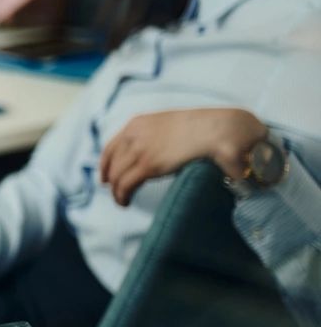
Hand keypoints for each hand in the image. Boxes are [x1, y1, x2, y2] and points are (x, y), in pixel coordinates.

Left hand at [99, 108, 268, 204]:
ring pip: (116, 175)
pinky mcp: (148, 164)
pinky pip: (125, 183)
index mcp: (139, 123)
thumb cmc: (205, 129)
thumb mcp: (173, 127)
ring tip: (122, 202)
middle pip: (111, 161)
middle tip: (115, 192)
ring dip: (117, 191)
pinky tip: (125, 203)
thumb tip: (163, 153)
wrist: (220, 128)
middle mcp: (134, 134)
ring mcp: (140, 148)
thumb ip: (161, 138)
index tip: (105, 177)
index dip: (106, 163)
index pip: (112, 145)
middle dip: (110, 179)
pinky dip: (122, 195)